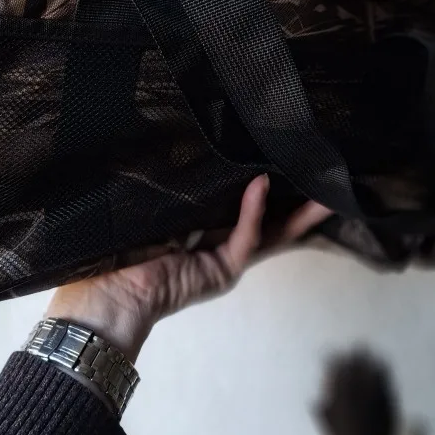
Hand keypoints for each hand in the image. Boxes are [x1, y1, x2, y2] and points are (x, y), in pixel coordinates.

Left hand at [45, 175, 331, 361]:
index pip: (240, 204)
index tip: (283, 158)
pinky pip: (245, 238)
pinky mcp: (222, 271)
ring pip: (270, 233)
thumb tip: (202, 146)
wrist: (109, 288)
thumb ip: (185, 184)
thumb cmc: (123, 241)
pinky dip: (253, 211)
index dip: (264, 185)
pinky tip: (260, 184)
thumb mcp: (158, 204)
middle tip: (324, 178)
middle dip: (296, 202)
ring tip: (323, 191)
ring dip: (297, 213)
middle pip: (267, 221)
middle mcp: (217, 242)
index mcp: (201, 226)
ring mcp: (224, 260)